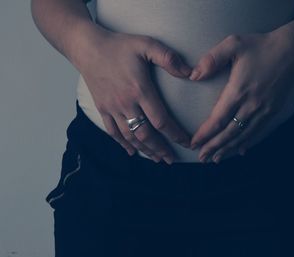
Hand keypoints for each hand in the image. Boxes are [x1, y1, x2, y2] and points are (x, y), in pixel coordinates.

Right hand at [77, 31, 192, 163]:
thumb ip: (169, 58)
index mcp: (140, 90)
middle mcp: (126, 103)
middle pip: (146, 135)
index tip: (187, 143)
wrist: (87, 47)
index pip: (162, 120)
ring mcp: (112, 108)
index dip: (176, 135)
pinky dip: (123, 144)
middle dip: (161, 149)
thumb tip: (191, 73)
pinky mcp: (102, 108)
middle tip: (172, 159)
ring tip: (157, 159)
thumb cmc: (119, 45)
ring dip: (145, 149)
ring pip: (130, 136)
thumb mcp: (147, 44)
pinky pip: (113, 132)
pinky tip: (132, 151)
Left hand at [189, 30, 293, 162]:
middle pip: (229, 133)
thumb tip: (193, 76)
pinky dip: (247, 143)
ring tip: (217, 159)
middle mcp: (251, 105)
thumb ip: (211, 59)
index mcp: (238, 91)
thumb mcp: (233, 44)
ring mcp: (264, 110)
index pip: (218, 120)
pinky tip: (240, 150)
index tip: (194, 144)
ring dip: (229, 149)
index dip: (205, 135)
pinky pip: (258, 132)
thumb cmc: (261, 45)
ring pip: (243, 136)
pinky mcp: (274, 111)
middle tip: (202, 159)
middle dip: (214, 147)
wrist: (293, 50)